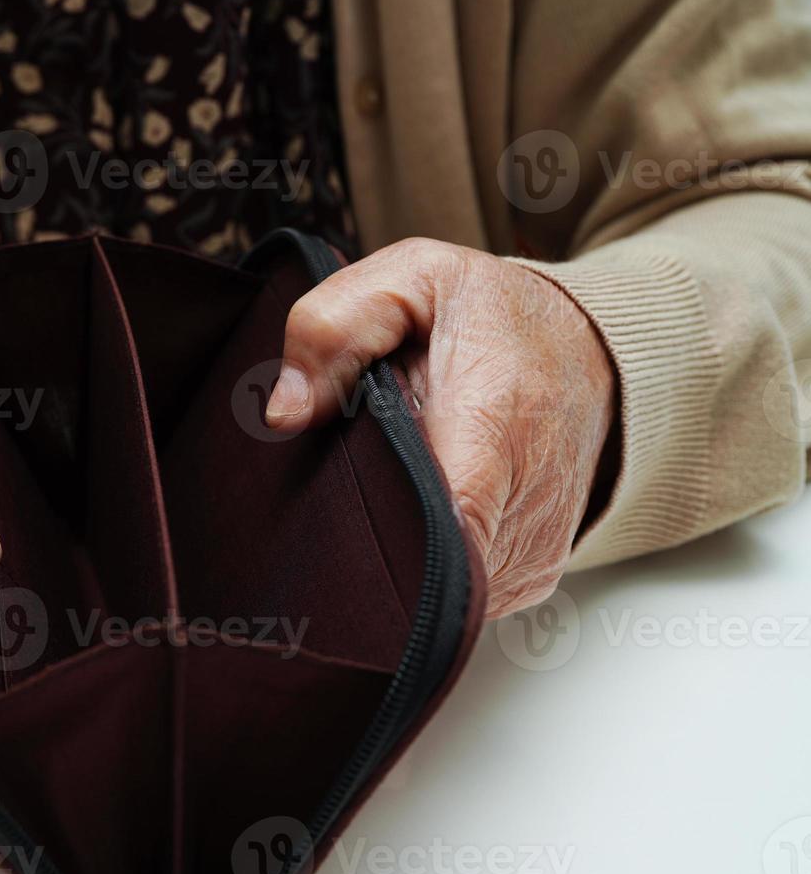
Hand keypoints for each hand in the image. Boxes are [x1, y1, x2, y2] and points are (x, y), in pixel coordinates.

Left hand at [264, 238, 615, 617]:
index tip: (337, 512)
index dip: (381, 536)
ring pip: (435, 590)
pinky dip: (426, 560)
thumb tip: (285, 410)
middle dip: (366, 534)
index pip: (447, 525)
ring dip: (396, 547)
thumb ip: (335, 329)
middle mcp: (523, 508)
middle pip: (419, 569)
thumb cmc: (497, 318)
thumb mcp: (412, 280)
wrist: (587, 351)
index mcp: (495, 428)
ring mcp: (527, 556)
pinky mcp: (525, 579)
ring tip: (387, 483)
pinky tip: (415, 509)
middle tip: (344, 481)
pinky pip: (460, 593)